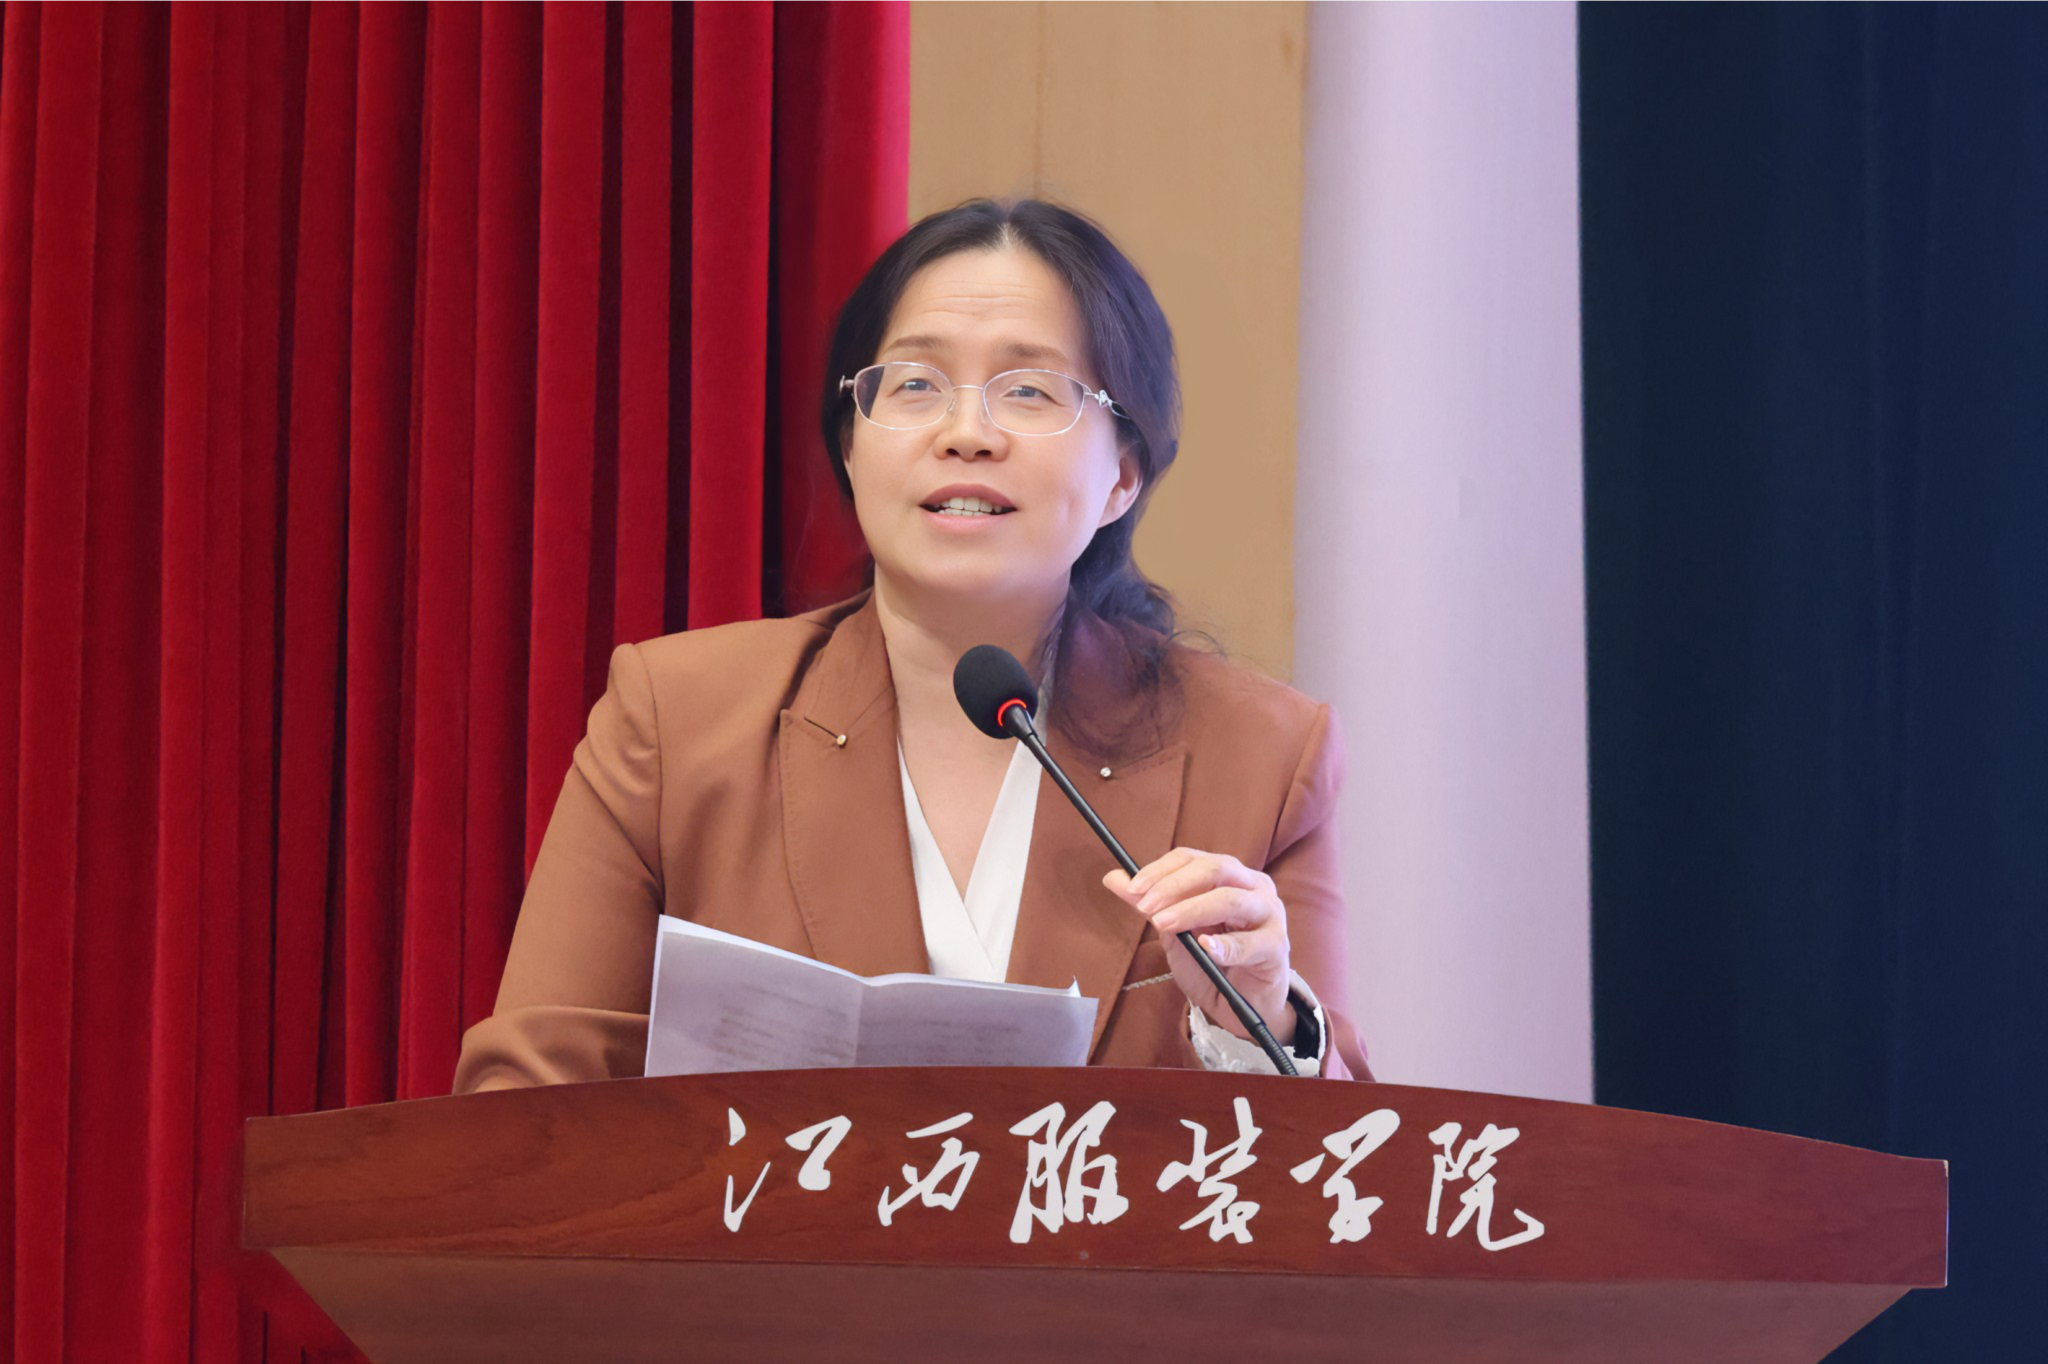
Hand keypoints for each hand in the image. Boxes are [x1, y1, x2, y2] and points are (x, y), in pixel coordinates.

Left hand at [1102, 847, 1294, 1046]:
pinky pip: (1252, 942)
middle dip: (1174, 886)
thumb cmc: (1213, 964)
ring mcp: (1270, 914)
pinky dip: (1227, 945)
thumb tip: (1113, 878)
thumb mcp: (1176, 932)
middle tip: (1146, 907)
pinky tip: (1207, 948)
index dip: (1161, 869)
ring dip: (1192, 910)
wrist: (1244, 1005)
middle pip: (1215, 869)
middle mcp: (1254, 887)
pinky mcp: (1277, 947)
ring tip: (1164, 925)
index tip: (1133, 888)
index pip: (1194, 858)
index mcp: (1229, 877)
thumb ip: (1151, 905)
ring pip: (1231, 899)